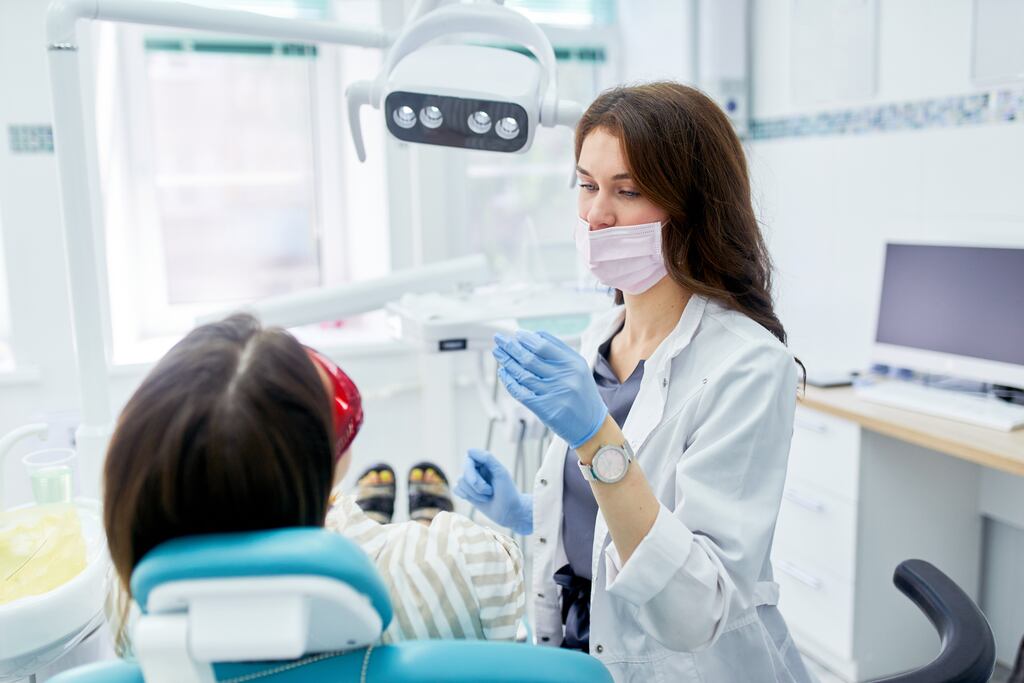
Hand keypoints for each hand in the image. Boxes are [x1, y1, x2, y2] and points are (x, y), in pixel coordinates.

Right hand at [453, 449, 532, 534]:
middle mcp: (476, 469)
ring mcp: (470, 481)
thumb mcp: (501, 473)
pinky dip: (465, 495)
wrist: (509, 512)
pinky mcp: (466, 491)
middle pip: (464, 472)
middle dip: (476, 484)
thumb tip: (469, 451)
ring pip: (460, 481)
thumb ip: (487, 459)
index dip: (470, 469)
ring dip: (475, 493)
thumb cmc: (508, 492)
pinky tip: (476, 499)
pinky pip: (456, 489)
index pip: (469, 457)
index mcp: (485, 462)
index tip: (476, 481)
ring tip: (488, 496)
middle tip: (489, 492)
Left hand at [493, 330, 607, 448]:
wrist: (591, 425)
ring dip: (506, 361)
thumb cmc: (582, 393)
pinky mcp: (544, 409)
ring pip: (522, 374)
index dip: (526, 339)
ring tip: (498, 352)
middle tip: (499, 339)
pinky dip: (509, 381)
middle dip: (511, 347)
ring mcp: (553, 394)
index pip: (543, 346)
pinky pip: (520, 391)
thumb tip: (533, 335)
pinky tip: (502, 372)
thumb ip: (559, 350)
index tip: (515, 335)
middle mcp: (563, 378)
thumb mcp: (579, 367)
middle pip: (529, 358)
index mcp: (573, 364)